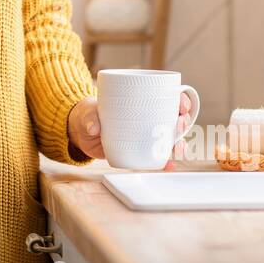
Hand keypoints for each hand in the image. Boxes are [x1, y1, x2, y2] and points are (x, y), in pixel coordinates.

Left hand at [67, 92, 193, 168]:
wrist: (81, 131)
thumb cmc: (88, 113)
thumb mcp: (88, 111)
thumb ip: (90, 117)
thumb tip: (94, 128)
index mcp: (141, 101)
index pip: (167, 97)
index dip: (180, 100)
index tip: (182, 105)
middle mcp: (147, 118)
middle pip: (172, 118)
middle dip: (182, 122)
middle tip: (180, 125)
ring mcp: (144, 135)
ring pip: (168, 138)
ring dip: (179, 143)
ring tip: (179, 148)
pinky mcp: (138, 151)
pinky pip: (155, 156)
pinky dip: (164, 161)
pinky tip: (169, 165)